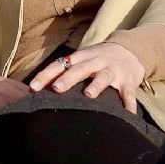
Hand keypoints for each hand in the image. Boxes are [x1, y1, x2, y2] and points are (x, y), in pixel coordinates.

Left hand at [29, 39, 150, 112]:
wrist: (131, 49)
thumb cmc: (99, 58)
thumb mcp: (83, 59)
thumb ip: (66, 71)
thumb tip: (40, 89)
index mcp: (82, 57)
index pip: (60, 64)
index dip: (46, 75)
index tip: (33, 88)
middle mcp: (96, 62)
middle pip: (80, 69)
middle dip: (68, 78)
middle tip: (57, 88)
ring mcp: (113, 71)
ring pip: (103, 77)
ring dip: (96, 85)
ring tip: (88, 95)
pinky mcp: (128, 81)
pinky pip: (128, 93)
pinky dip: (129, 104)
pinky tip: (127, 115)